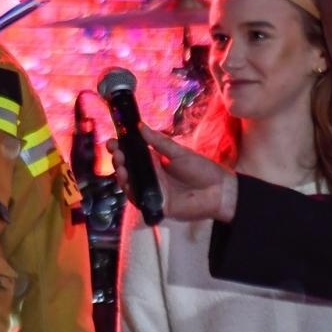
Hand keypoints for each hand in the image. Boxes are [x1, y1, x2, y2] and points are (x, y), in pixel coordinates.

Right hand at [109, 125, 238, 222]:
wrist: (219, 191)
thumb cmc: (202, 169)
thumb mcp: (179, 152)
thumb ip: (159, 142)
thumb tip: (140, 127)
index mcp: (157, 162)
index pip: (134, 154)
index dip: (122, 149)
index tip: (113, 142)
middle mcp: (153, 176)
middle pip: (129, 170)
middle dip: (119, 161)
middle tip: (117, 154)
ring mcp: (154, 191)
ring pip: (131, 185)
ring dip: (122, 176)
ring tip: (121, 167)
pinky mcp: (158, 205)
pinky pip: (141, 200)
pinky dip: (132, 192)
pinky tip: (128, 183)